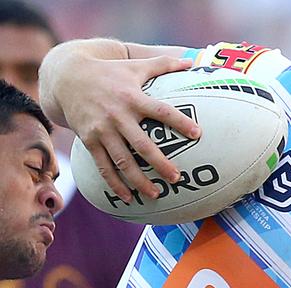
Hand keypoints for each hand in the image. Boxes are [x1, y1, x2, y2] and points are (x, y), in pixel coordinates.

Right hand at [56, 54, 200, 200]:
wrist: (67, 77)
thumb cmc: (110, 72)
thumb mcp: (136, 66)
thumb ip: (164, 64)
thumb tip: (191, 61)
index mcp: (133, 97)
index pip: (162, 111)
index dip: (180, 122)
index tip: (198, 134)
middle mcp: (118, 115)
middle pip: (142, 145)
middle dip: (160, 163)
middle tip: (177, 178)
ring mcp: (102, 130)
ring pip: (122, 161)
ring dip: (138, 180)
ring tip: (155, 194)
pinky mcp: (89, 141)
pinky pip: (103, 167)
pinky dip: (114, 184)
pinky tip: (128, 198)